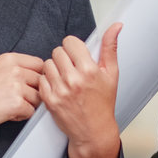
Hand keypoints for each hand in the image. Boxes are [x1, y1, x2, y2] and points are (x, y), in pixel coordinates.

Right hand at [0, 51, 43, 148]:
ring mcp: (16, 86)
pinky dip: (21, 116)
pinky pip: (30, 112)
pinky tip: (6, 113)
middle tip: (15, 98)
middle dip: (32, 92)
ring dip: (27, 105)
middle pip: (41, 82)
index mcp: (9, 59)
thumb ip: (16, 69)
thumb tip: (37, 76)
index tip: (29, 84)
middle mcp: (14, 70)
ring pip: (38, 98)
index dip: (36, 77)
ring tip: (9, 106)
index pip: (40, 64)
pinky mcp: (16, 103)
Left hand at [40, 24, 120, 146]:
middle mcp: (73, 80)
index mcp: (89, 70)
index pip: (70, 42)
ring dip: (55, 68)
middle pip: (57, 51)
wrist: (93, 131)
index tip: (77, 54)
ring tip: (65, 77)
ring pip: (47, 64)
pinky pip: (42, 80)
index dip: (74, 47)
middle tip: (72, 67)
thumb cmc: (103, 103)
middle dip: (64, 57)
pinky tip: (59, 87)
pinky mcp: (49, 100)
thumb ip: (110, 47)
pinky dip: (48, 81)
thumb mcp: (111, 73)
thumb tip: (115, 26)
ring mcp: (60, 90)